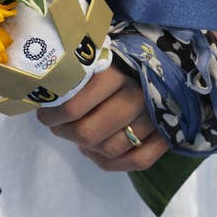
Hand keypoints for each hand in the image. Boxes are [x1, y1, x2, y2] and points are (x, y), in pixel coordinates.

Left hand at [36, 65, 168, 171]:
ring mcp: (154, 118)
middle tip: (57, 126)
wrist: (172, 57)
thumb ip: (77, 72)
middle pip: (88, 133)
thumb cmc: (126, 54)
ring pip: (110, 149)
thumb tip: (47, 95)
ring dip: (86, 148)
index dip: (52, 116)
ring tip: (76, 136)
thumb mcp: (100, 53)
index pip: (73, 106)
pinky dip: (111, 163)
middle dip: (65, 133)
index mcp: (116, 72)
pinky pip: (138, 161)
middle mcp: (136, 96)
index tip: (44, 114)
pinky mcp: (168, 134)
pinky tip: (94, 152)